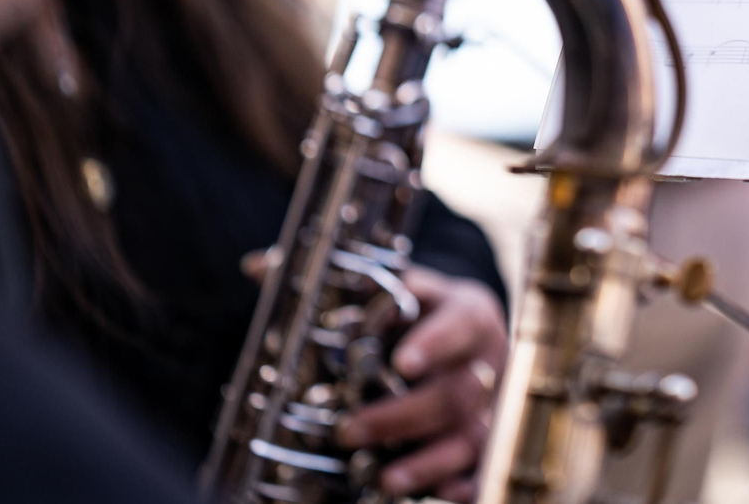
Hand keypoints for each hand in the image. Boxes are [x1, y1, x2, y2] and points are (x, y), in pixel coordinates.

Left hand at [336, 267, 508, 502]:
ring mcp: (490, 402)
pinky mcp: (488, 438)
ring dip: (430, 460)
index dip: (435, 343)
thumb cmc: (419, 311)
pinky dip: (465, 483)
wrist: (466, 332)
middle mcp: (486, 359)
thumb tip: (258, 266)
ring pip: (471, 434)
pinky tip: (443, 494)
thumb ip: (336, 281)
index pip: (461, 323)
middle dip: (404, 415)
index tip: (402, 362)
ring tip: (386, 479)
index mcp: (467, 313)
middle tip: (350, 429)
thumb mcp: (392, 287)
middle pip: (459, 390)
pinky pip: (483, 465)